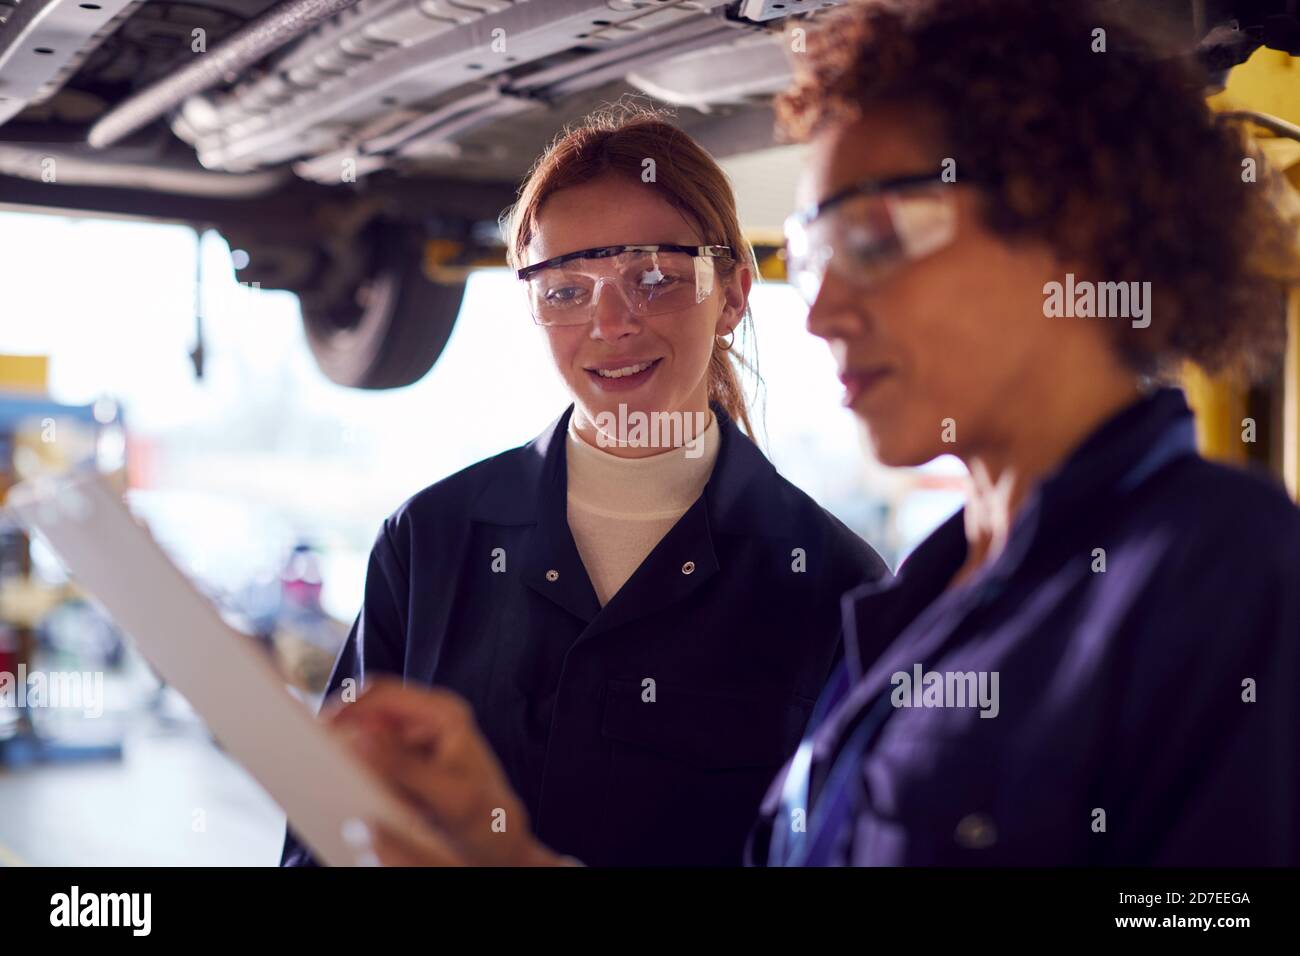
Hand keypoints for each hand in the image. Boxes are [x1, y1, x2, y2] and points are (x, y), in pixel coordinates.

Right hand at [326, 678, 565, 866]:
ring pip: (364, 733)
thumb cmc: (484, 818)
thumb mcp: (447, 797)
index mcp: (442, 712)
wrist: (498, 843)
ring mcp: (415, 737)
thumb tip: (359, 738)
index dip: (344, 707)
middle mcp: (427, 717)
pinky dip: (357, 770)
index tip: (316, 732)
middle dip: (341, 730)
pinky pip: (370, 756)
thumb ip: (403, 767)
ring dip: (347, 752)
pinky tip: (352, 790)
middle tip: (315, 758)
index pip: (381, 693)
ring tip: (334, 779)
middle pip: (367, 709)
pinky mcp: (405, 760)